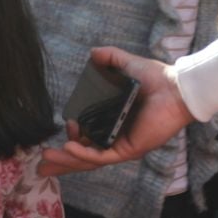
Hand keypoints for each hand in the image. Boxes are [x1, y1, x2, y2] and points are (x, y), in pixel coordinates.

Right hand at [39, 47, 194, 176]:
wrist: (176, 87)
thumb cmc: (156, 79)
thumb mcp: (127, 66)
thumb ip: (110, 59)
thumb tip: (93, 53)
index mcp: (115, 123)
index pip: (89, 138)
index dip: (73, 138)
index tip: (65, 125)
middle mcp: (117, 137)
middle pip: (84, 155)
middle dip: (62, 161)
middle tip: (40, 163)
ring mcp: (122, 145)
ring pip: (90, 159)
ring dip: (67, 160)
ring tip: (46, 159)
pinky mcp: (129, 148)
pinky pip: (103, 156)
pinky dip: (85, 154)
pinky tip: (69, 148)